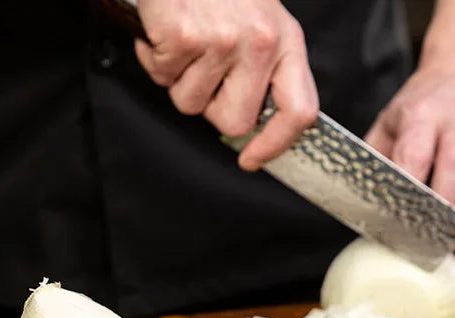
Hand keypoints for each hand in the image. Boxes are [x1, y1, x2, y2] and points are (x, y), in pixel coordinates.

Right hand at [134, 0, 318, 170]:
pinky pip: (162, 77)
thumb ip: (266, 70)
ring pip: (191, 104)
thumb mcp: (263, 21)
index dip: (276, 145)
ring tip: (184, 42)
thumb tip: (251, 126)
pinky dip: (154, 58)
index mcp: (287, 42)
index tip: (252, 159)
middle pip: (235, 123)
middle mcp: (262, 44)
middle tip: (203, 74)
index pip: (300, 112)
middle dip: (211, 107)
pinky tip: (163, 31)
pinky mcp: (185, 37)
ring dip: (178, 80)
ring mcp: (224, 41)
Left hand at [365, 57, 454, 278]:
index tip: (396, 227)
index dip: (408, 193)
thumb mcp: (391, 121)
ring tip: (454, 254)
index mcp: (423, 114)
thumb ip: (378, 161)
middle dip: (442, 211)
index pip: (414, 154)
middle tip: (425, 248)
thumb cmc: (424, 105)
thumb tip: (361, 211)